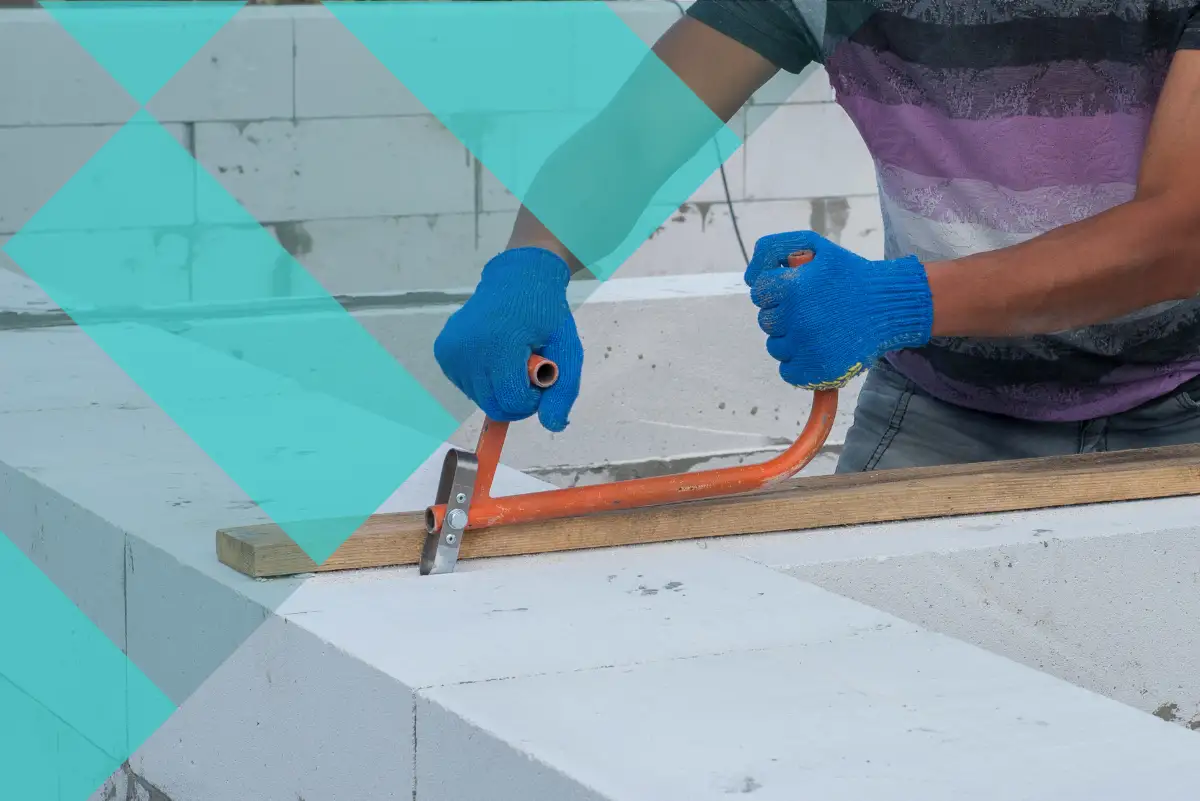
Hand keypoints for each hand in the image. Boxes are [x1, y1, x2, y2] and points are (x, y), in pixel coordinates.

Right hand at [434, 247, 583, 431]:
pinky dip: (484, 381)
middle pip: (494, 406)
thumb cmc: (545, 314)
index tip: (541, 377)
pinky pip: (467, 386)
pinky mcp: (443, 352)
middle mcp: (468, 348)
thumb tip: (553, 426)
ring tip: (511, 358)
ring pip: (480, 400)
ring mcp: (451, 350)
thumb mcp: (567, 350)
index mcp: (499, 344)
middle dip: (516, 398)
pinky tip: (494, 356)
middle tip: (528, 370)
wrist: (518, 279)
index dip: (533, 399)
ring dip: (500, 389)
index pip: (513, 402)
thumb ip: (564, 391)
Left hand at [744, 231, 933, 389]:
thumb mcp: (813, 247)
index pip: (760, 292)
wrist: (890, 305)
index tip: (798, 290)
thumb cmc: (850, 275)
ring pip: (776, 347)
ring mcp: (807, 348)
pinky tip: (820, 348)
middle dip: (785, 314)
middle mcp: (797, 319)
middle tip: (813, 309)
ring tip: (820, 328)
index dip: (777, 290)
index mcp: (793, 288)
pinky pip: (789, 371)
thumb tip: (748, 278)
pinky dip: (800, 364)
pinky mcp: (817, 371)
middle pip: (767, 321)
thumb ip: (773, 250)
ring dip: (791, 339)